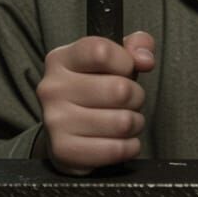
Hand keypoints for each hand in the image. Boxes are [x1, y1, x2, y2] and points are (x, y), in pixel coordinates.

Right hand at [36, 30, 154, 174]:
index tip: (127, 69)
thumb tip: (145, 59)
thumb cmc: (95, 88)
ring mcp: (55, 121)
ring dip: (135, 123)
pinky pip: (116, 150)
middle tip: (129, 101)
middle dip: (136, 97)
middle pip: (119, 89)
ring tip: (125, 120)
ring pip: (122, 122)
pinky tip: (122, 141)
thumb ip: (136, 45)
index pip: (101, 51)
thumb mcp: (113, 59)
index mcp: (60, 59)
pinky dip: (130, 147)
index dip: (125, 61)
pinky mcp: (64, 151)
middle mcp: (52, 88)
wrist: (66, 132)